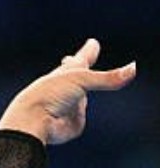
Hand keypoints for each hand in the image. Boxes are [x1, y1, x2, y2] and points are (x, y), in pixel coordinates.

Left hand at [0, 39, 135, 144]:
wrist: (34, 120)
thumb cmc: (51, 93)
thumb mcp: (81, 79)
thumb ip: (108, 78)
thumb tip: (132, 69)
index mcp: (67, 72)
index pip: (82, 59)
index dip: (88, 52)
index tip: (92, 44)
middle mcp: (68, 88)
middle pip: (77, 79)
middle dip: (74, 71)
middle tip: (67, 61)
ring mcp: (70, 106)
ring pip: (80, 103)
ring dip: (75, 102)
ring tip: (59, 102)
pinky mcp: (71, 124)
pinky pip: (80, 121)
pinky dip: (76, 120)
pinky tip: (62, 119)